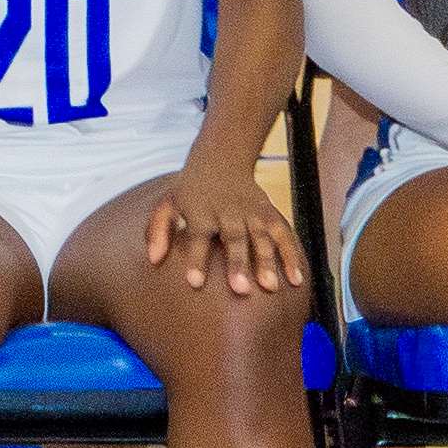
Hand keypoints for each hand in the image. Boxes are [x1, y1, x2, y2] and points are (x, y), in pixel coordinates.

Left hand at [139, 160, 307, 298]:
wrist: (221, 158)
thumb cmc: (189, 190)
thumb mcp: (167, 204)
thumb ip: (157, 231)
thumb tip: (153, 260)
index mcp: (200, 211)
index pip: (197, 236)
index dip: (196, 259)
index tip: (195, 283)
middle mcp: (227, 211)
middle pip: (234, 238)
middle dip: (237, 263)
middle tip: (240, 290)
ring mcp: (250, 211)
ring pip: (261, 237)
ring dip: (267, 262)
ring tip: (270, 288)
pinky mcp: (268, 212)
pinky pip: (282, 233)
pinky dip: (290, 255)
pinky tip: (295, 279)